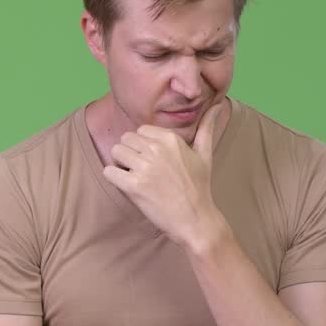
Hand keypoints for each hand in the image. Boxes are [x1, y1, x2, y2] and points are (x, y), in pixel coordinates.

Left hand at [101, 98, 229, 250]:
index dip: (143, 146)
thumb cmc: (199, 187)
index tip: (154, 161)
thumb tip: (216, 105)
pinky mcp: (134, 186)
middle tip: (144, 171)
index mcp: (171, 139)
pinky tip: (128, 186)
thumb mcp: (205, 154)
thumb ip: (206, 128)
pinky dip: (114, 178)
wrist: (195, 220)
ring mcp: (145, 168)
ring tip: (136, 178)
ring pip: (116, 152)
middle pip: (125, 139)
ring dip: (121, 165)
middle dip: (130, 154)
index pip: (141, 130)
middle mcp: (157, 150)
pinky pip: (109, 171)